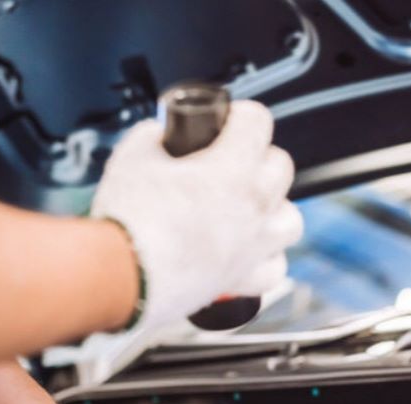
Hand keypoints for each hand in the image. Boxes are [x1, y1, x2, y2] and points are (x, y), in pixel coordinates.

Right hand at [91, 101, 302, 330]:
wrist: (119, 277)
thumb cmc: (127, 222)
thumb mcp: (132, 156)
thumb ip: (152, 137)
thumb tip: (158, 135)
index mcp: (232, 169)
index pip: (258, 121)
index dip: (239, 115)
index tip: (226, 122)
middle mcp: (253, 208)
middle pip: (281, 167)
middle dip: (258, 157)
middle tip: (230, 162)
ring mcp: (252, 247)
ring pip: (291, 219)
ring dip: (274, 208)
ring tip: (246, 208)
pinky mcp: (241, 281)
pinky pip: (275, 268)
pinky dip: (266, 258)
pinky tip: (247, 251)